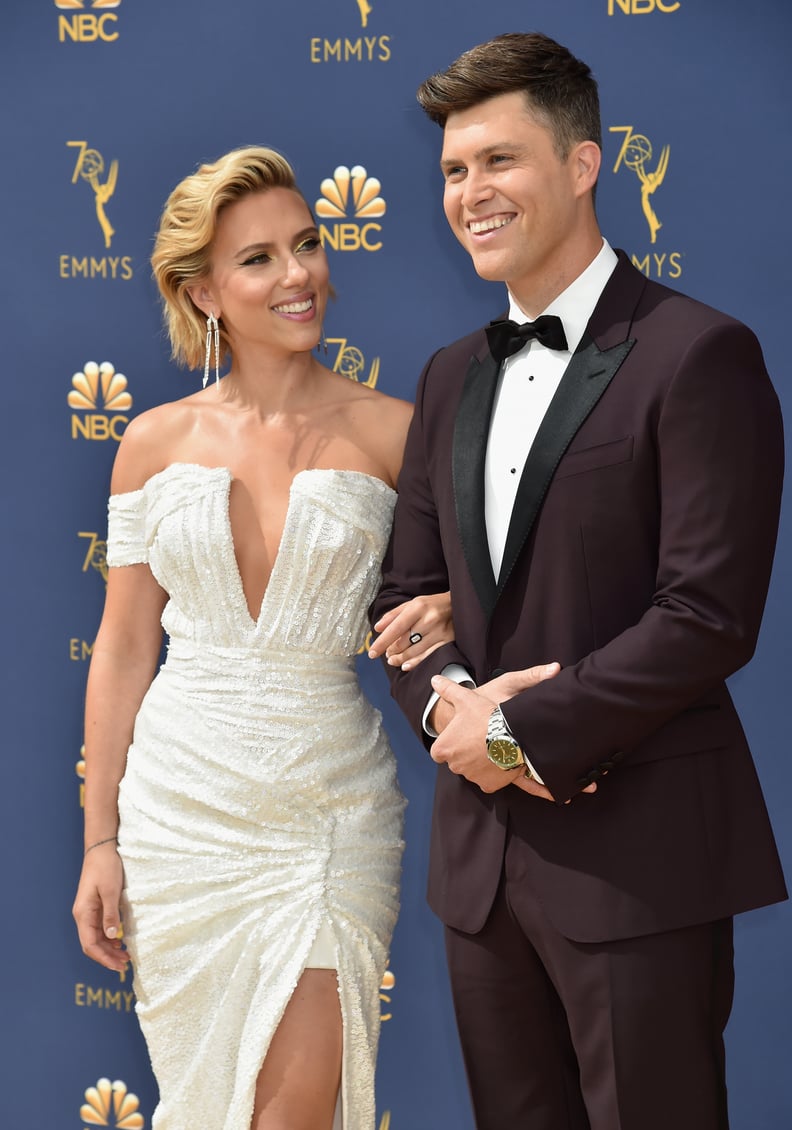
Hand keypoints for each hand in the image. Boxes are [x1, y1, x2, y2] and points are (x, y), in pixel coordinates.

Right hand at [72, 845, 129, 972]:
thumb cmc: (106, 867)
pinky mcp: (95, 907)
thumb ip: (111, 914)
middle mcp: (82, 915)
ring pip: (96, 938)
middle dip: (107, 957)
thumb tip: (112, 937)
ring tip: (125, 956)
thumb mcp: (111, 891)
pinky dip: (109, 938)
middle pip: (92, 944)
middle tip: (125, 964)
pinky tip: (120, 942)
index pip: (89, 944)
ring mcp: (88, 912)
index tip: (118, 966)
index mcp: (83, 913)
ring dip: (109, 949)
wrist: (101, 849)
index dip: (103, 958)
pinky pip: (100, 928)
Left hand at [369, 591, 452, 669]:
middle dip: (391, 650)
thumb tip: (377, 628)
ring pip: (414, 651)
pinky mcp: (448, 641)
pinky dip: (414, 663)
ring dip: (400, 658)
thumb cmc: (430, 605)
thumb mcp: (411, 604)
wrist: (456, 604)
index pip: (395, 628)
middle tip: (387, 653)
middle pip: (404, 642)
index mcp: (418, 607)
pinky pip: (428, 656)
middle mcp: (429, 619)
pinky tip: (405, 665)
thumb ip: (393, 615)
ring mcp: (440, 631)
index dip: (382, 642)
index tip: (372, 653)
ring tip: (393, 659)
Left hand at [429, 664, 559, 794]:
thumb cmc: (486, 715)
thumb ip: (448, 690)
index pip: (439, 751)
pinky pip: (488, 780)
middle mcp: (454, 766)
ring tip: (492, 746)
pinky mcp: (488, 785)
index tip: (461, 737)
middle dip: (465, 753)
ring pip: (472, 770)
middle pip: (457, 761)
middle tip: (479, 739)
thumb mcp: (465, 699)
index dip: (449, 743)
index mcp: (444, 748)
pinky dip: (492, 774)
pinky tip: (500, 760)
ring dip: (479, 762)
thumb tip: (435, 680)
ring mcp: (472, 777)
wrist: (513, 733)